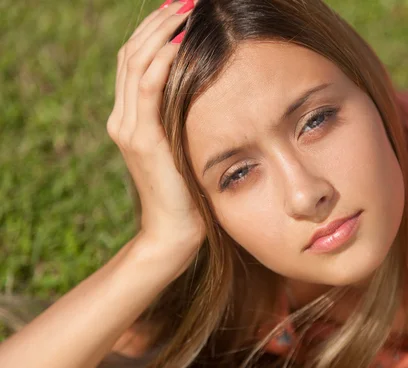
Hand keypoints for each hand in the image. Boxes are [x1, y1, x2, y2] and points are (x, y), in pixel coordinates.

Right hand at [106, 1, 204, 252]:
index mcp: (133, 117)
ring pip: (136, 63)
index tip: (183, 10)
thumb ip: (186, 120)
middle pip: (132, 53)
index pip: (137, 60)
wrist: (176, 233)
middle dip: (158, 22)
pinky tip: (182, 42)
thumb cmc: (191, 193)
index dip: (156, 31)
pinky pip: (147, 89)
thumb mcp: (187, 147)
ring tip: (186, 9)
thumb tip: (212, 88)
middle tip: (185, 0)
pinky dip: (162, 61)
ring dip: (161, 32)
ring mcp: (128, 128)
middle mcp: (124, 118)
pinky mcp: (142, 141)